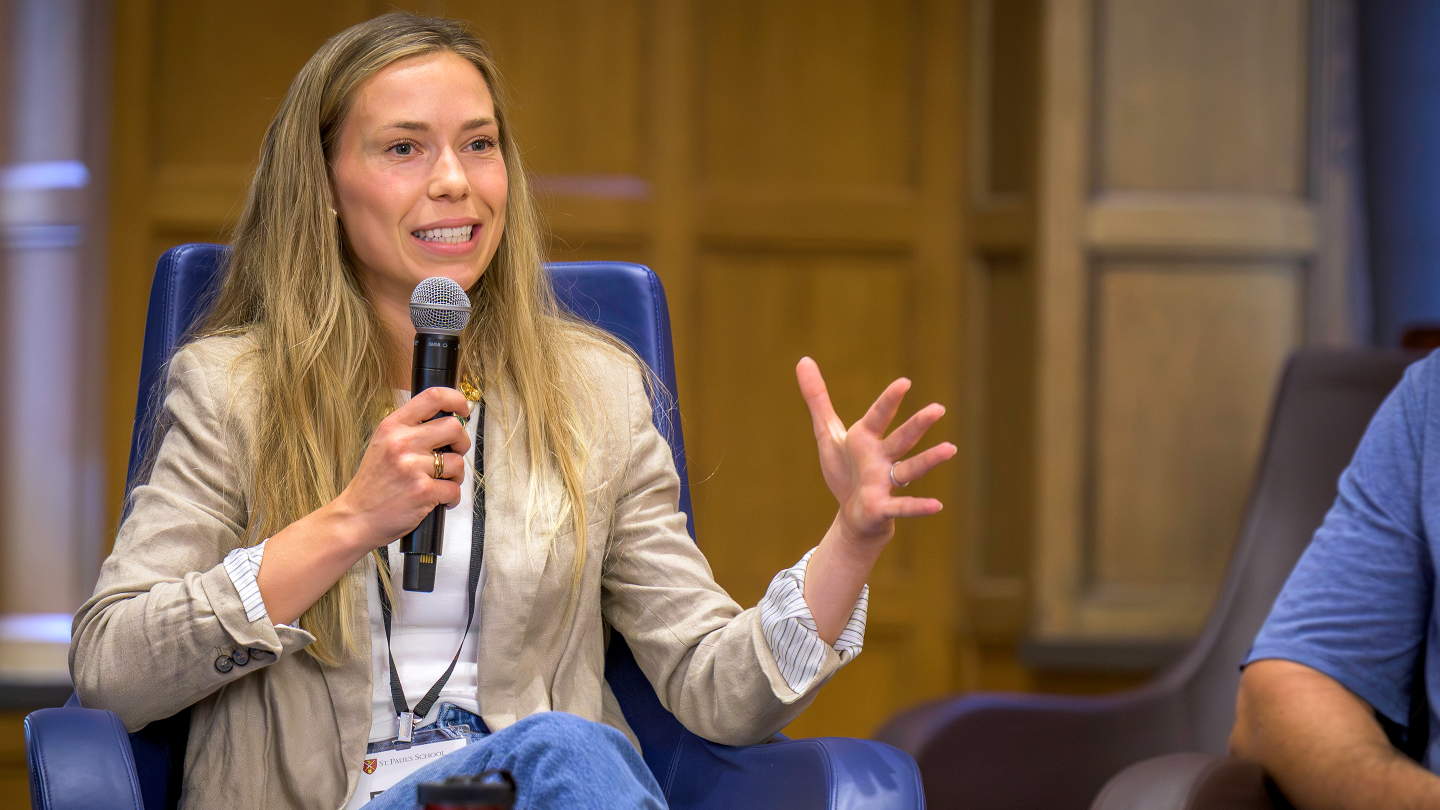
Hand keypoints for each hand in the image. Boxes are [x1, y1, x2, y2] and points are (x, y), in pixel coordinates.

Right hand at [331, 386, 472, 550]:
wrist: (355, 518)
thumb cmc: (372, 485)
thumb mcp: (383, 445)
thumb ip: (410, 431)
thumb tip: (450, 422)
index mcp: (393, 426)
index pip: (433, 397)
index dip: (456, 400)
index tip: (463, 410)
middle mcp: (402, 442)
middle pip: (454, 427)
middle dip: (462, 443)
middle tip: (453, 454)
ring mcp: (412, 467)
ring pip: (458, 462)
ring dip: (456, 476)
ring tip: (441, 483)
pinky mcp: (422, 491)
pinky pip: (454, 490)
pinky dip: (451, 498)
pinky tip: (439, 500)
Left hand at [796, 357, 955, 552]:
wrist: (852, 514)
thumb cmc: (845, 471)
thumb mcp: (826, 434)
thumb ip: (818, 399)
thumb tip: (803, 360)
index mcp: (866, 438)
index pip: (879, 416)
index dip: (890, 400)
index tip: (904, 382)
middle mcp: (881, 457)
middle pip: (902, 439)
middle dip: (918, 424)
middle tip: (938, 408)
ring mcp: (885, 482)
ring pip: (910, 469)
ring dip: (929, 460)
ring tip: (950, 449)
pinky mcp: (883, 507)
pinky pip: (903, 506)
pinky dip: (918, 506)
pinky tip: (937, 506)